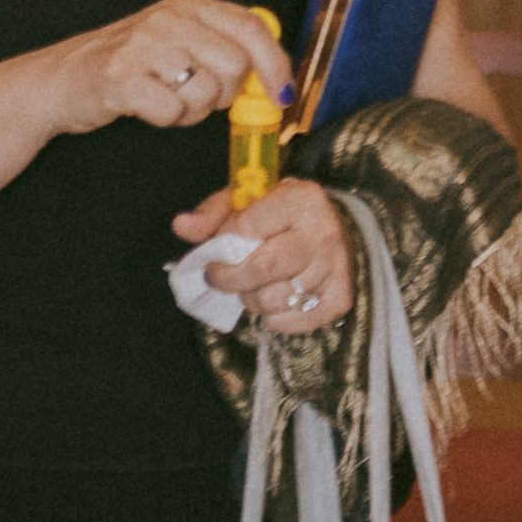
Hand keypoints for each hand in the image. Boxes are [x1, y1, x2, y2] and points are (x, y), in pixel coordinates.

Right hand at [56, 0, 288, 139]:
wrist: (63, 79)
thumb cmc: (130, 64)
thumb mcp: (179, 40)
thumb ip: (223, 47)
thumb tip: (275, 75)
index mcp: (188, 4)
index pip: (251, 27)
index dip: (275, 64)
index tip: (282, 93)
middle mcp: (168, 17)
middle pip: (234, 66)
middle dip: (223, 94)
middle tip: (197, 96)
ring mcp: (143, 44)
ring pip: (206, 91)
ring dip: (192, 109)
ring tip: (167, 98)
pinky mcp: (122, 76)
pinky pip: (172, 111)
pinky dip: (166, 119)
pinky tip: (147, 106)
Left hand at [169, 177, 362, 337]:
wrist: (340, 235)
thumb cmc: (284, 218)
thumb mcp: (250, 203)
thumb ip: (214, 214)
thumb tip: (181, 225)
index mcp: (302, 200)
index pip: (248, 227)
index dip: (222, 242)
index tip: (215, 248)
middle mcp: (323, 234)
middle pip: (263, 268)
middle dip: (229, 278)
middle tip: (218, 277)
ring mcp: (335, 269)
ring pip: (274, 299)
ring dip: (250, 298)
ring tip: (251, 285)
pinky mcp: (340, 299)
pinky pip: (292, 321)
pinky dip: (273, 317)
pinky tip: (274, 299)